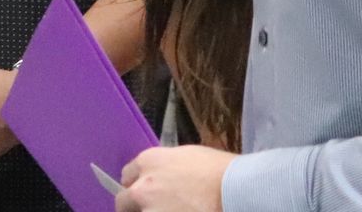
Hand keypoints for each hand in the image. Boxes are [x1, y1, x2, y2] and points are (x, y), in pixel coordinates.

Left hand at [117, 146, 235, 211]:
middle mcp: (141, 188)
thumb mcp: (189, 156)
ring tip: (175, 210)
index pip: (128, 175)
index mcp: (149, 162)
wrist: (237, 190)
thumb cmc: (222, 170)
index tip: (147, 191)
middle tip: (154, 207)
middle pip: (124, 201)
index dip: (138, 183)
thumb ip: (168, 167)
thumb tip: (165, 177)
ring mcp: (150, 211)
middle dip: (135, 205)